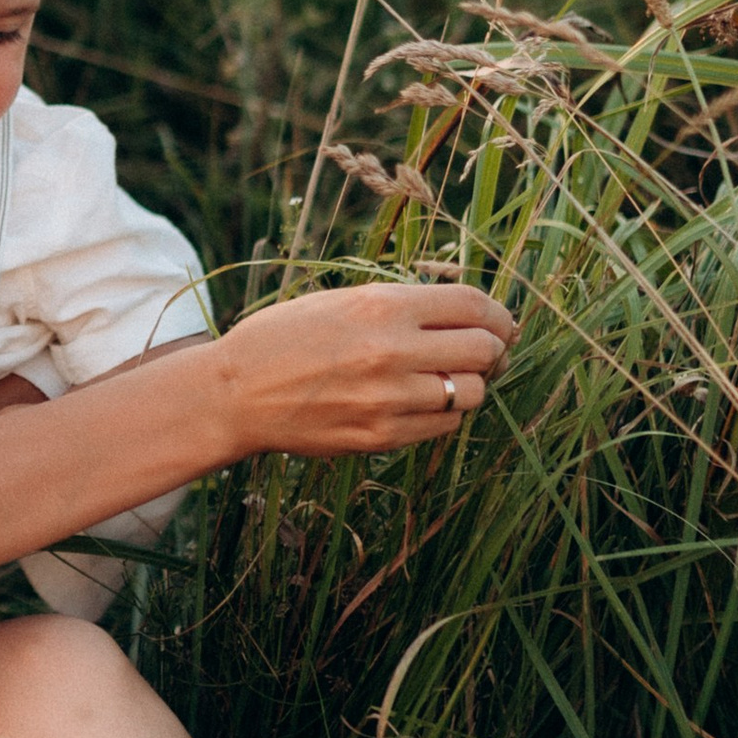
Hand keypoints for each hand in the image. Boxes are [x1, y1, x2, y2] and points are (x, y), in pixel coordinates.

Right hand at [209, 282, 515, 462]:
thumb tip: (467, 312)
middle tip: (487, 352)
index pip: (473, 305)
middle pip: (484, 349)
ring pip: (472, 393)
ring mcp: (389, 399)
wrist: (237, 393)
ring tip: (450, 378)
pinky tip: (423, 401)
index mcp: (382, 306)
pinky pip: (444, 425)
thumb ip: (403, 304)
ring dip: (471, 384)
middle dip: (494, 349)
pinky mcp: (381, 436)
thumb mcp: (342, 301)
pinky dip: (445, 412)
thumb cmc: (286, 338)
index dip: (498, 314)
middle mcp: (391, 351)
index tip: (501, 322)